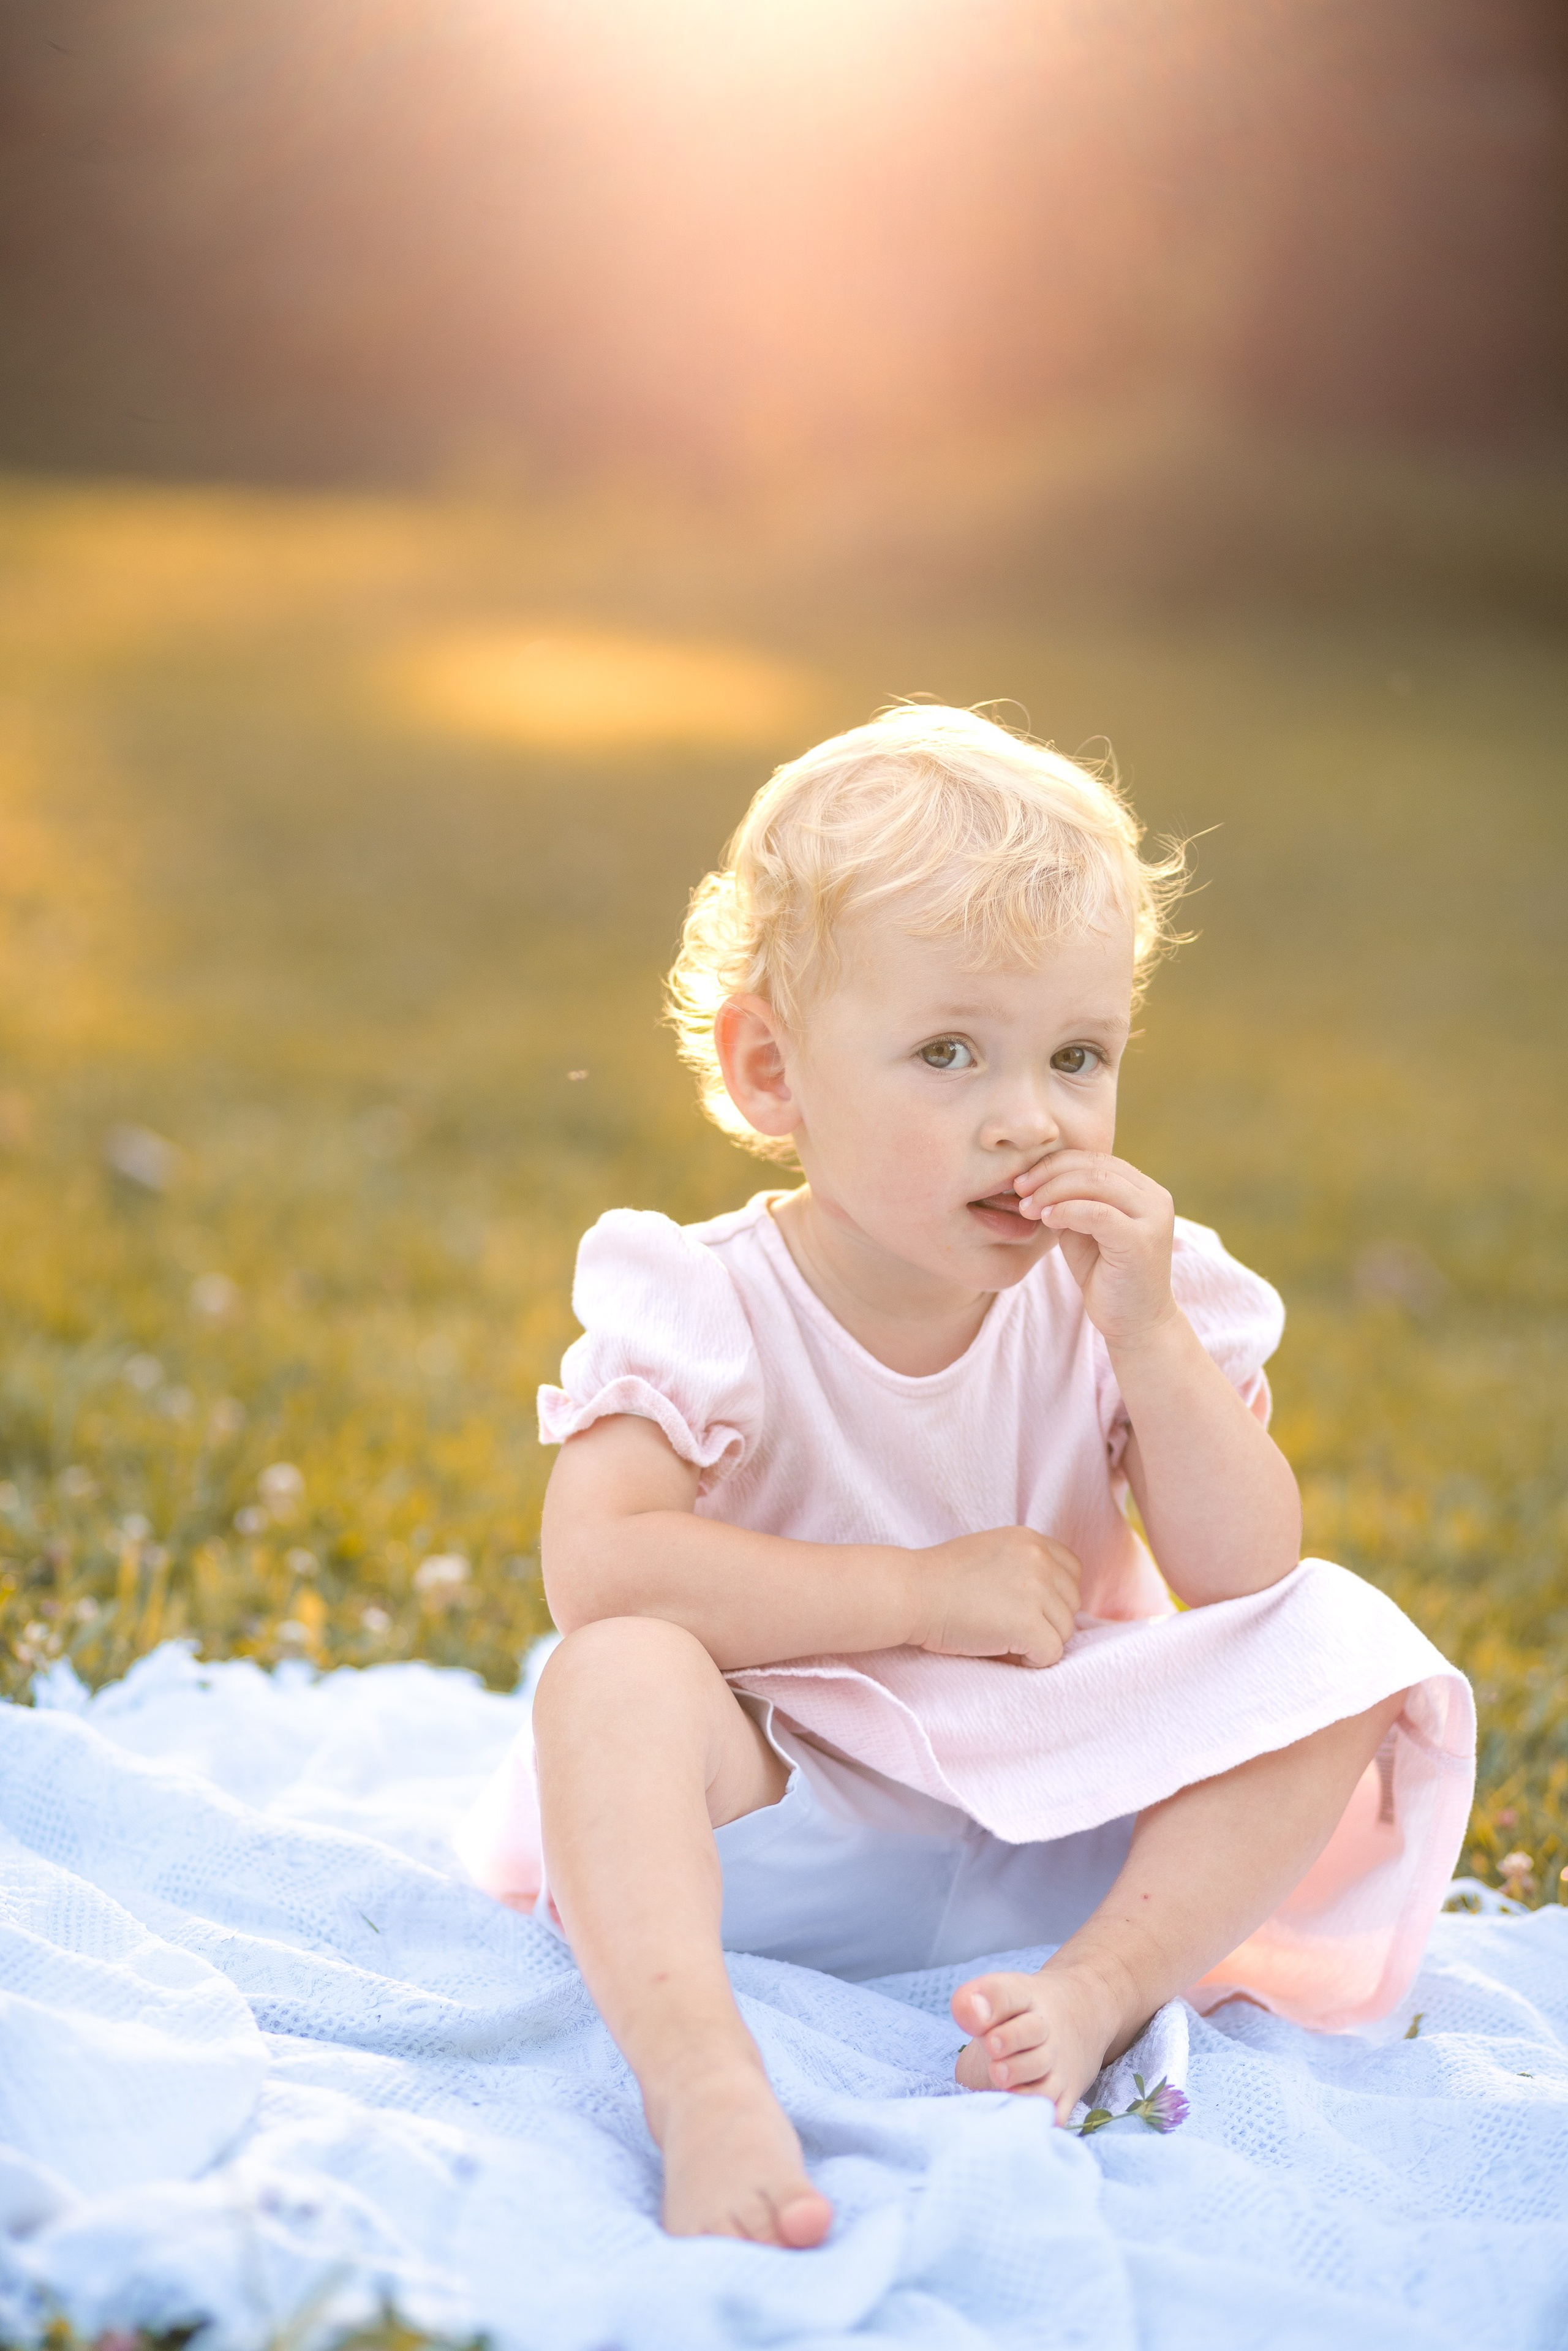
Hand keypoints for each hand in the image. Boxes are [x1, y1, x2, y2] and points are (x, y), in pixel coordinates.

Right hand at [912, 1527, 1082, 1668]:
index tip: (1025, 1606)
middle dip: (1047, 1620)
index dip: (1053, 1596)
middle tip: (1008, 1625)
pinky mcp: (1028, 1624)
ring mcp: (1036, 1590)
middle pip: (1072, 1603)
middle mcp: (1039, 1559)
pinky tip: (1002, 1650)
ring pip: (1065, 1631)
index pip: (1072, 1571)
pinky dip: (1030, 1660)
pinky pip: (1051, 1654)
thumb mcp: (990, 1552)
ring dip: (1038, 1641)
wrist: (910, 1593)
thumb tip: (1055, 1602)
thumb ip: (1024, 1565)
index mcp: (1030, 1539)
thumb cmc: (940, 1579)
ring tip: (1001, 1637)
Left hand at [1013, 1150, 1176, 1348]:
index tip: (1023, 1179)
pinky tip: (1047, 1220)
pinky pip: (1097, 1213)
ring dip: (1053, 1191)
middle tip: (1019, 1189)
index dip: (1055, 1163)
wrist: (1135, 1323)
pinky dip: (1066, 1211)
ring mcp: (1152, 1218)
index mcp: (1143, 1189)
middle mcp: (1155, 1197)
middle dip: (1049, 1174)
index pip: (1096, 1158)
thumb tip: (1034, 1177)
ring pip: (1096, 1183)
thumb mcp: (1083, 1230)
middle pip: (1095, 1165)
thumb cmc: (1105, 1276)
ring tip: (1028, 1207)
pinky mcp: (1142, 1241)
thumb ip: (1070, 1201)